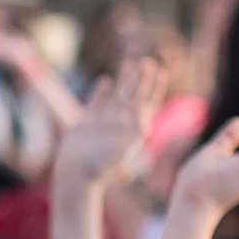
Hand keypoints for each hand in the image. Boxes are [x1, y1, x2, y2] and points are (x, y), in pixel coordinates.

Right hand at [53, 61, 167, 199]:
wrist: (76, 176)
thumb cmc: (100, 167)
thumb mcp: (122, 151)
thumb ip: (132, 135)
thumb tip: (143, 124)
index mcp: (133, 128)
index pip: (147, 102)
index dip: (155, 86)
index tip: (161, 70)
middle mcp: (120, 123)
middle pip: (134, 95)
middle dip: (141, 79)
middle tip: (147, 61)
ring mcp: (103, 123)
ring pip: (116, 96)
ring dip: (124, 80)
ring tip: (128, 64)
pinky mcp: (86, 124)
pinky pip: (96, 103)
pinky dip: (101, 92)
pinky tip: (105, 81)